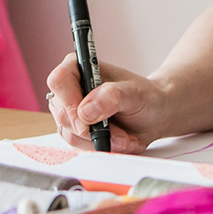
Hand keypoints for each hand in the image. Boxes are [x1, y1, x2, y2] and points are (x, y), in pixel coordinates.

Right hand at [45, 55, 169, 153]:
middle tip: (121, 134)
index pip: (59, 81)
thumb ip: (111, 97)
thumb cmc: (144, 98)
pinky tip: (119, 141)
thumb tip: (85, 110)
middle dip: (93, 131)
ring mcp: (70, 110)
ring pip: (70, 134)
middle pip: (62, 113)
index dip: (70, 103)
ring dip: (100, 141)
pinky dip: (101, 147)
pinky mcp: (74, 130)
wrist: (153, 115)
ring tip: (125, 137)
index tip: (87, 123)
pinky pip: (78, 146)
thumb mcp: (134, 94)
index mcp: (79, 67)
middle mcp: (70, 88)